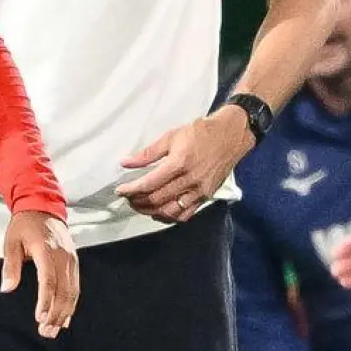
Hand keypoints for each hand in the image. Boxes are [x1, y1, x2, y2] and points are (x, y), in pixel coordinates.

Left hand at [0, 210, 78, 338]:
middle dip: (56, 314)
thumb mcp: (11, 242)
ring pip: (72, 291)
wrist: (43, 207)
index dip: (45, 301)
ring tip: (55, 329)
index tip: (40, 318)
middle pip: (63, 290)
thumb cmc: (24, 225)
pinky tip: (66, 317)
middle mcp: (63, 257)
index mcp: (46, 251)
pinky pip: (76, 286)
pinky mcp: (74, 262)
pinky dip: (72, 304)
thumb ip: (10, 266)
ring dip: (65, 313)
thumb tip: (6, 288)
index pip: (48, 281)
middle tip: (46, 331)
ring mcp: (71, 259)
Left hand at [117, 107, 253, 222]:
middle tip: (128, 198)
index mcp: (179, 163)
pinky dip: (170, 217)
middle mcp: (190, 180)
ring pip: (170, 211)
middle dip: (138, 201)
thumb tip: (126, 162)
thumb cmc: (201, 133)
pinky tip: (159, 212)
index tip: (120, 191)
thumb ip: (147, 153)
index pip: (149, 184)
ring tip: (140, 206)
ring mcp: (199, 191)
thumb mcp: (171, 137)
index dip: (132, 190)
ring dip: (151, 211)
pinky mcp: (206, 196)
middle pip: (157, 199)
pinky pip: (186, 214)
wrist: (230, 136)